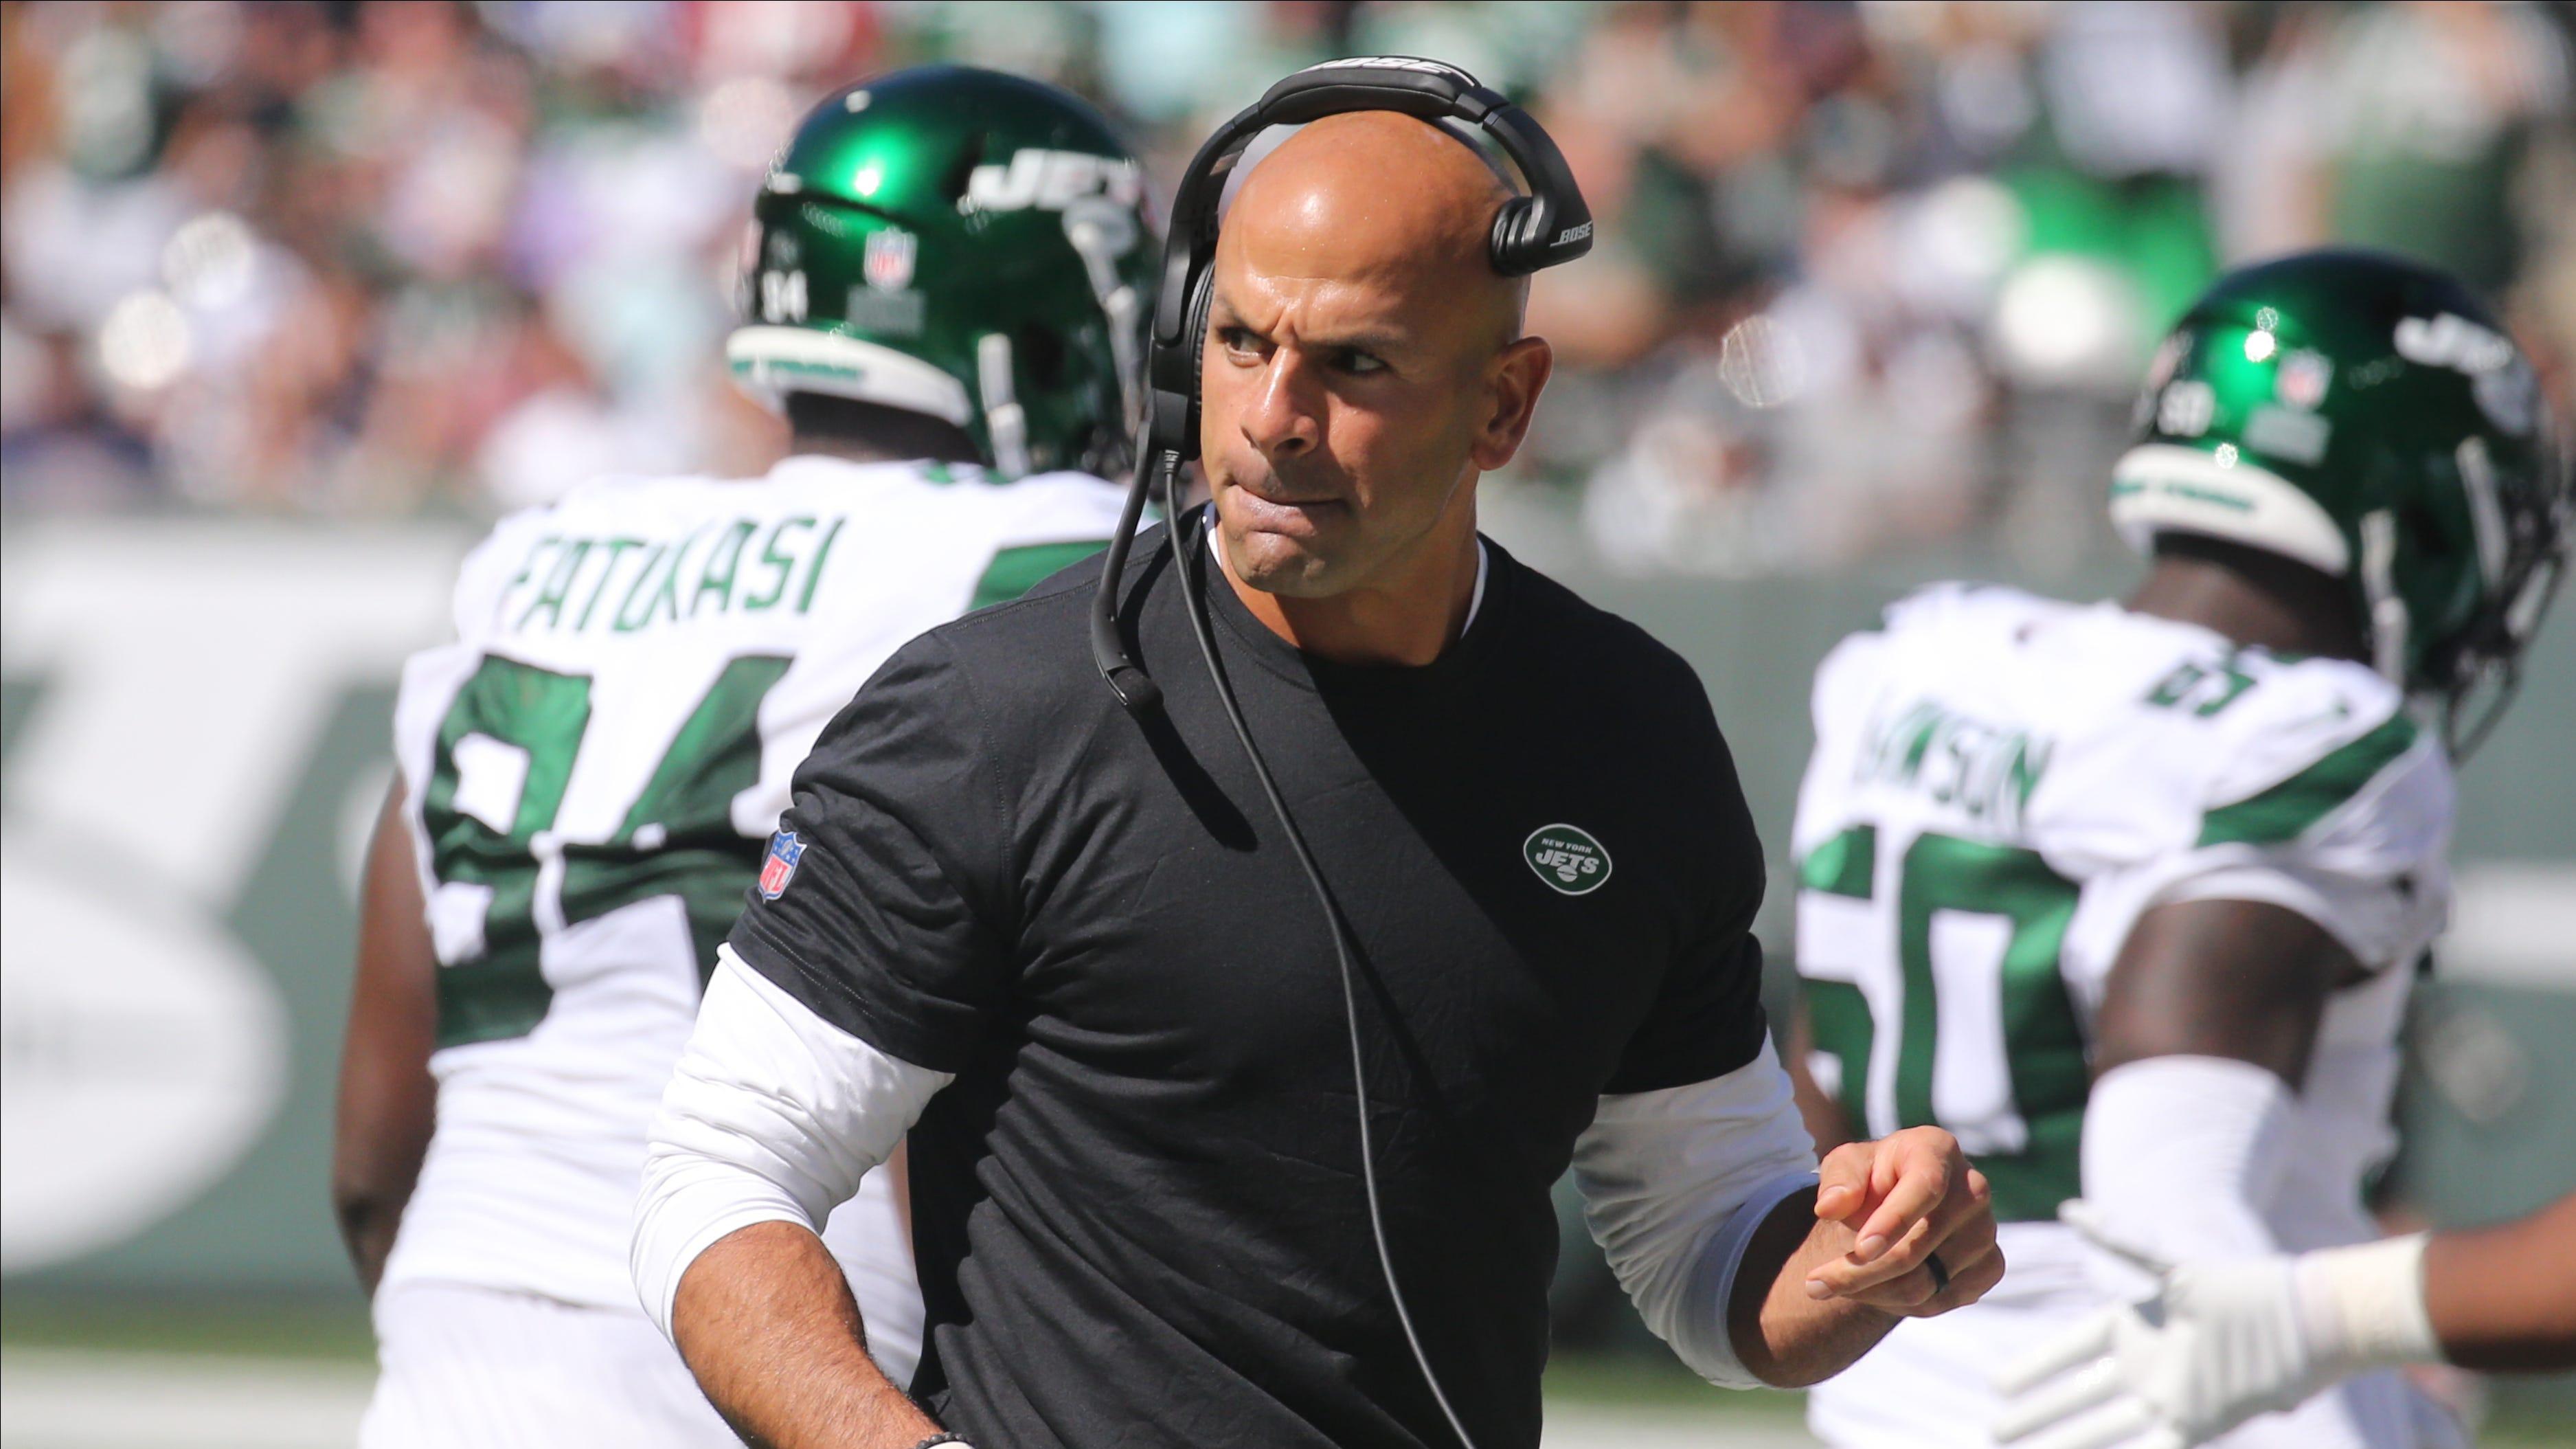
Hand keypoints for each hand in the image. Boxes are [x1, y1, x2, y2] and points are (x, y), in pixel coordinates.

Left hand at [1803, 1125, 2001, 1315]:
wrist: (1898, 1203)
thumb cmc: (1870, 1178)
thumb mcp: (1845, 1166)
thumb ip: (1839, 1181)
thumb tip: (1830, 1206)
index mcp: (1937, 1150)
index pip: (1926, 1188)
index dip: (1894, 1221)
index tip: (1861, 1249)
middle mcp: (1973, 1188)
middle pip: (1920, 1247)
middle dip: (1861, 1272)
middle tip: (1814, 1284)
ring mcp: (1986, 1230)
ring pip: (1927, 1283)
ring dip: (1874, 1292)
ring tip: (1837, 1284)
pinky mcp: (1990, 1265)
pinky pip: (1943, 1300)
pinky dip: (1901, 1304)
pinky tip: (1875, 1289)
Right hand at [1991, 1200, 2319, 1448]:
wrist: (2304, 1325)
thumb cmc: (2240, 1289)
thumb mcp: (2174, 1268)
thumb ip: (2120, 1241)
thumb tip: (2069, 1210)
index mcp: (2131, 1324)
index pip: (2068, 1349)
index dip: (2034, 1368)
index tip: (1996, 1384)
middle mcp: (2143, 1363)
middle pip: (2076, 1394)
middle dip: (2037, 1414)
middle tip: (1996, 1431)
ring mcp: (2165, 1395)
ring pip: (2103, 1426)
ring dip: (2066, 1442)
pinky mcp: (2194, 1422)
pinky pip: (2152, 1447)